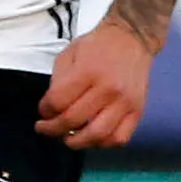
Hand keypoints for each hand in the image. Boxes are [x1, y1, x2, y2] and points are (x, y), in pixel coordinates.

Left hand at [37, 20, 154, 148]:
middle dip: (53, 129)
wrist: (133, 38)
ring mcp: (125, 103)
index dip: (44, 110)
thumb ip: (58, 81)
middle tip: (46, 128)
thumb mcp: (70, 53)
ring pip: (96, 135)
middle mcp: (108, 89)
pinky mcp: (137, 111)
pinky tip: (92, 137)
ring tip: (68, 138)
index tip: (42, 111)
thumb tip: (50, 108)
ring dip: (77, 142)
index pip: (58, 101)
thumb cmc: (98, 45)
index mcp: (88, 71)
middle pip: (73, 121)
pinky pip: (119, 138)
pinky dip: (103, 143)